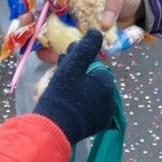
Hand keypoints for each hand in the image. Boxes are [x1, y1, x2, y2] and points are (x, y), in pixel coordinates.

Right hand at [31, 30, 118, 144]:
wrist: (52, 129)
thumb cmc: (62, 94)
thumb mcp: (72, 66)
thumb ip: (86, 47)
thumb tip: (97, 32)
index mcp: (107, 84)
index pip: (95, 64)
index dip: (79, 59)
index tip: (65, 59)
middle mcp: (110, 100)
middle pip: (92, 78)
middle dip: (78, 72)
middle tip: (60, 69)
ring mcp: (102, 115)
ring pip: (89, 92)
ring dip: (77, 85)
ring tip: (59, 84)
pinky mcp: (94, 126)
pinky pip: (87, 107)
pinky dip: (78, 101)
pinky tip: (64, 100)